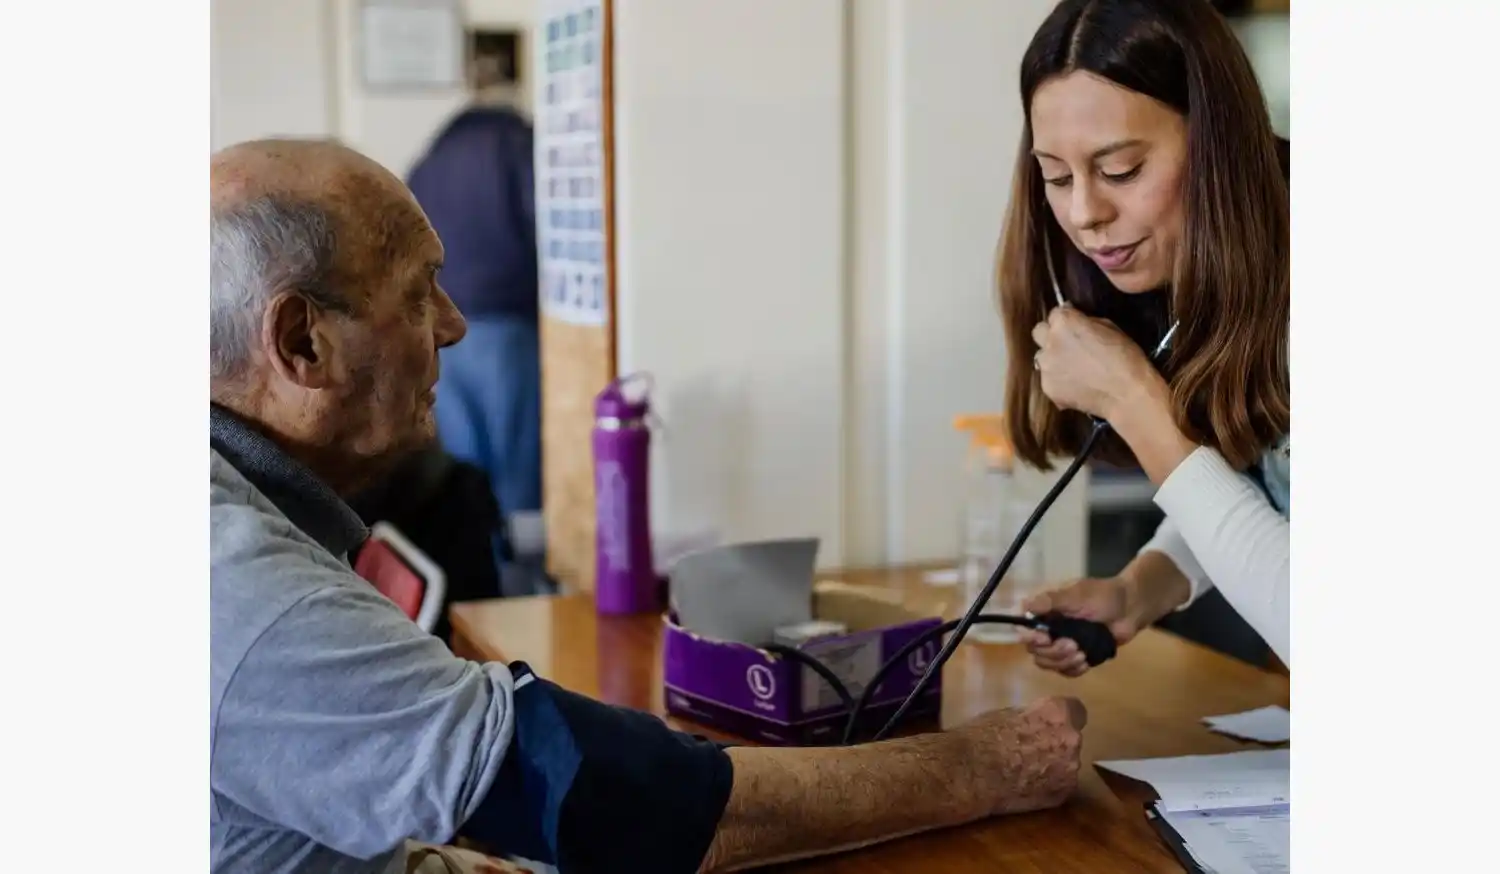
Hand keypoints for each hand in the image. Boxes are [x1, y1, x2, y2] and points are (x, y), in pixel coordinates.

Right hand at [954, 696, 1085, 814]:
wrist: (972, 775)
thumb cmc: (982, 738)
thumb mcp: (1007, 714)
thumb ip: (1032, 717)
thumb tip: (1036, 722)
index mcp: (1057, 713)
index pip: (1077, 710)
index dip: (1063, 718)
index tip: (1051, 724)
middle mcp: (1071, 740)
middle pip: (1072, 739)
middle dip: (1057, 744)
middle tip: (1031, 750)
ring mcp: (1070, 770)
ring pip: (1067, 765)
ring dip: (1053, 766)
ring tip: (1025, 772)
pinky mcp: (1062, 795)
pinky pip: (1060, 786)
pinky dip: (1047, 786)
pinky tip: (1025, 787)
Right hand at [1019, 578, 1143, 676]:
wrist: (1130, 609)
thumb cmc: (1103, 596)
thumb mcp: (1077, 594)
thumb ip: (1051, 601)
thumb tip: (1024, 605)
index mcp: (1044, 610)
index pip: (1021, 626)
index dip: (1028, 636)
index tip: (1044, 638)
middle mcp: (1047, 627)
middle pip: (1034, 649)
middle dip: (1053, 651)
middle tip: (1073, 645)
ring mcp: (1060, 643)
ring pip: (1047, 662)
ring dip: (1063, 662)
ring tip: (1082, 653)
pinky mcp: (1074, 656)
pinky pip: (1064, 671)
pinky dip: (1073, 669)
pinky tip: (1085, 662)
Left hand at [1031, 307, 1163, 420]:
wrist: (1126, 394)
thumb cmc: (1125, 357)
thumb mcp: (1110, 327)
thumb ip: (1087, 322)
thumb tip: (1078, 322)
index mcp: (1064, 322)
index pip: (1055, 313)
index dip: (1066, 318)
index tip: (1074, 324)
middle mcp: (1049, 342)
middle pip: (1039, 332)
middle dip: (1051, 335)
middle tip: (1068, 344)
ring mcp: (1046, 366)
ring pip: (1042, 357)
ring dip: (1053, 358)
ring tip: (1072, 368)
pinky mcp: (1047, 388)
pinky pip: (1048, 379)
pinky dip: (1058, 380)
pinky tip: (1075, 385)